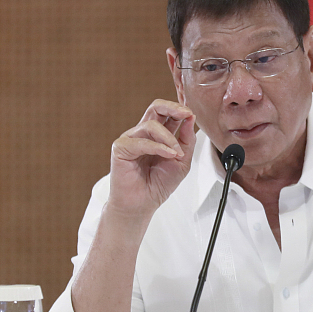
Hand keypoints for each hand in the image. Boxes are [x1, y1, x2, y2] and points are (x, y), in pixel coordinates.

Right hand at [109, 99, 195, 216]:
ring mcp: (131, 139)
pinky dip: (158, 147)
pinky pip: (141, 141)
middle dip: (172, 107)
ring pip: (151, 124)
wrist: (143, 204)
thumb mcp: (182, 161)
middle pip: (155, 107)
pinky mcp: (120, 148)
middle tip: (185, 113)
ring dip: (169, 138)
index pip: (167, 112)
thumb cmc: (159, 183)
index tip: (192, 114)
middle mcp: (143, 133)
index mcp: (158, 134)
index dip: (180, 109)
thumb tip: (190, 118)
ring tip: (177, 153)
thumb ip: (187, 139)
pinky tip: (169, 154)